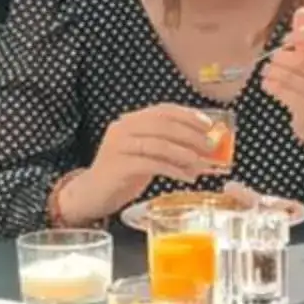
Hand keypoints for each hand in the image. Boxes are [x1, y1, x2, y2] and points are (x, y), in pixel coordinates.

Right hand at [63, 103, 236, 221]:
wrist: (93, 193)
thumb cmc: (123, 174)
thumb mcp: (146, 154)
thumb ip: (168, 147)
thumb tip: (204, 148)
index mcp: (131, 121)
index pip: (163, 110)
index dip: (187, 115)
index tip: (208, 125)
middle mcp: (123, 128)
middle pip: (163, 125)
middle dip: (191, 134)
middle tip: (211, 146)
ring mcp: (119, 146)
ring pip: (159, 144)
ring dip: (185, 154)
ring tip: (202, 165)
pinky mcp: (119, 166)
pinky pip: (152, 164)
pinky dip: (174, 170)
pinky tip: (188, 177)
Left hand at [261, 7, 303, 158]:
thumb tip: (301, 10)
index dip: (303, 35)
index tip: (287, 39)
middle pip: (303, 58)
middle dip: (282, 58)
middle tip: (272, 59)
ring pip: (291, 76)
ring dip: (274, 72)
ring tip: (267, 71)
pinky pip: (286, 92)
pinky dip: (273, 86)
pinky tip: (267, 84)